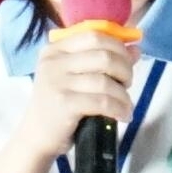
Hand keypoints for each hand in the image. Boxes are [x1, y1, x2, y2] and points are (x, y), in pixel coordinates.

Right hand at [16, 31, 139, 159]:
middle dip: (125, 69)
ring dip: (123, 94)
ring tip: (126, 104)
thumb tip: (135, 48)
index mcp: (56, 49)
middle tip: (127, 84)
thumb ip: (103, 60)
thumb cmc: (59, 105)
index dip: (118, 46)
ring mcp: (57, 82)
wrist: (36, 136)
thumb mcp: (76, 77)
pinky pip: (102, 101)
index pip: (94, 36)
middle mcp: (54, 61)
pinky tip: (123, 115)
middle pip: (103, 55)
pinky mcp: (64, 103)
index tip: (128, 62)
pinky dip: (118, 108)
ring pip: (105, 80)